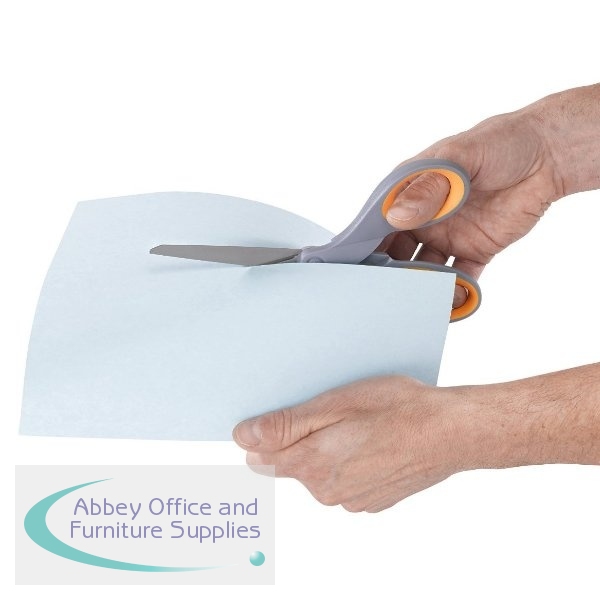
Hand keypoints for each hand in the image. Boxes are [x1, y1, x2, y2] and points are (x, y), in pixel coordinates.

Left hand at [233, 365, 599, 511]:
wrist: (450, 432)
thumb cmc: (398, 409)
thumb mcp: (337, 404)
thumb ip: (286, 426)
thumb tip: (244, 437)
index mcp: (312, 464)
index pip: (260, 454)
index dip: (264, 431)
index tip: (280, 412)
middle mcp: (326, 490)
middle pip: (289, 462)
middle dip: (298, 438)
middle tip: (328, 411)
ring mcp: (350, 499)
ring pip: (318, 471)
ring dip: (326, 449)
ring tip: (355, 423)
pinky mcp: (371, 500)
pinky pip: (344, 480)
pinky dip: (349, 461)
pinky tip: (370, 441)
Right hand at [381, 84, 599, 303]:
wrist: (548, 156)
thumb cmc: (499, 143)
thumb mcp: (459, 158)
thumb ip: (428, 187)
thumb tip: (396, 216)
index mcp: (409, 192)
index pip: (377, 223)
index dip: (364, 245)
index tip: (354, 267)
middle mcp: (422, 218)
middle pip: (395, 253)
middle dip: (388, 274)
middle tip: (384, 293)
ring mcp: (446, 237)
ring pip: (424, 271)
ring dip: (420, 287)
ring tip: (419, 302)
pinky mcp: (473, 252)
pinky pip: (459, 278)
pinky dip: (455, 293)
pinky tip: (453, 301)